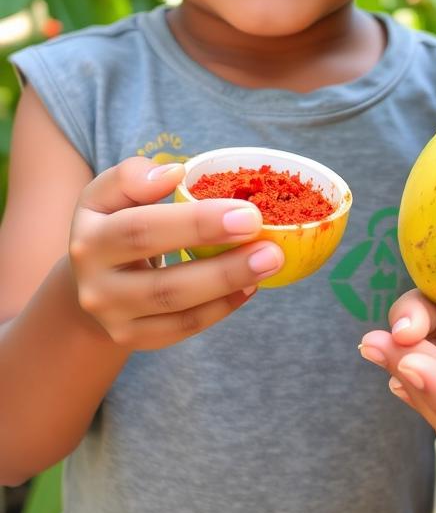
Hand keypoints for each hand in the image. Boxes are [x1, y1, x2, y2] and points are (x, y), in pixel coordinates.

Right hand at [68, 156, 283, 349]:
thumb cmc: (112, 223)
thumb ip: (132, 176)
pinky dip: (220, 308)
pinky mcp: (132, 338)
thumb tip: (174, 174)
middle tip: (269, 246)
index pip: (142, 231)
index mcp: (89, 241)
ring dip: (228, 287)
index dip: (196, 223)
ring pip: (177, 310)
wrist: (90, 277)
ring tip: (269, 262)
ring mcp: (114, 319)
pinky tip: (251, 285)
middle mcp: (96, 287)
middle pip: (164, 283)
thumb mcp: (107, 193)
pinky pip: (181, 328)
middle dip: (222, 266)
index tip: (248, 212)